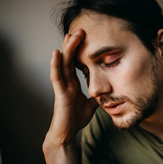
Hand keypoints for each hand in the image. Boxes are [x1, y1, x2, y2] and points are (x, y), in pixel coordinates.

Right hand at [46, 29, 97, 145]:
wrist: (67, 133)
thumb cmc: (76, 119)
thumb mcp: (91, 104)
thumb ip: (96, 96)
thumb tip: (107, 91)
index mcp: (73, 83)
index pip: (76, 63)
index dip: (79, 51)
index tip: (85, 38)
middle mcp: (67, 82)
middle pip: (70, 59)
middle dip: (74, 45)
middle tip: (81, 30)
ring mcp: (62, 86)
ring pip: (63, 63)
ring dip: (67, 49)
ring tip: (71, 35)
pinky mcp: (59, 93)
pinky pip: (56, 76)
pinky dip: (55, 64)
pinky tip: (56, 52)